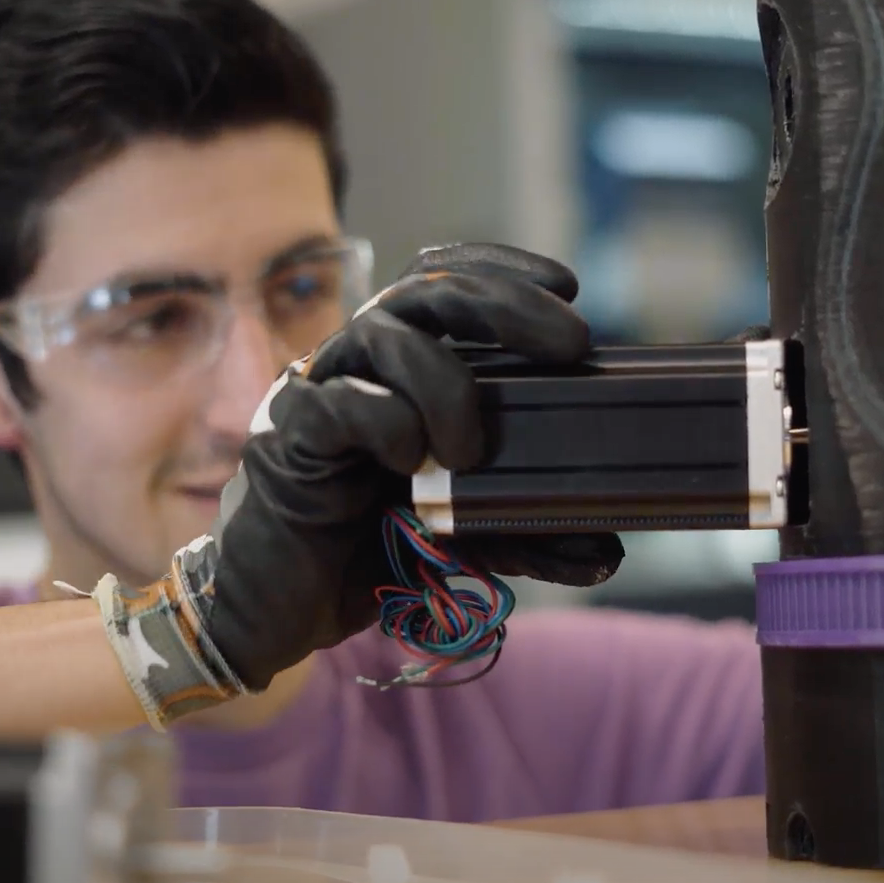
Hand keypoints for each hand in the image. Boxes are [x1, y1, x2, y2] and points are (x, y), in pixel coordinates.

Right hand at [164, 243, 624, 694]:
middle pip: (426, 290)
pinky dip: (387, 423)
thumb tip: (608, 553)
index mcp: (399, 368)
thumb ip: (528, 534)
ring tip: (470, 451)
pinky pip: (339, 401)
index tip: (568, 286)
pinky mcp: (285, 437)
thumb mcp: (464, 539)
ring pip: (385, 334)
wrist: (275, 612)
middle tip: (569, 342)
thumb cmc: (362, 555)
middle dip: (504, 303)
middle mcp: (357, 364)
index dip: (502, 269)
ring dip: (446, 384)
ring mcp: (317, 392)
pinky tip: (409, 463)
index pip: (444, 280)